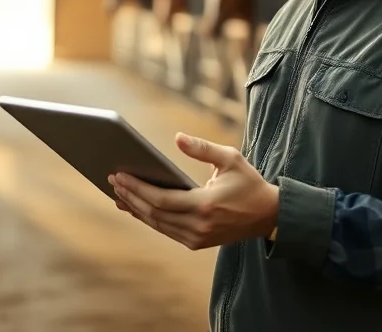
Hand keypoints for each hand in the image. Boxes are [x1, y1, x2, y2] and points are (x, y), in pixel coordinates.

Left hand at [109, 132, 278, 250]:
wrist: (268, 216)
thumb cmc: (249, 183)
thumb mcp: (230, 158)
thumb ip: (202, 148)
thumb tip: (177, 137)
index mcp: (205, 205)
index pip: (161, 199)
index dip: (137, 188)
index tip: (119, 175)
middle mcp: (198, 226)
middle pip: (154, 213)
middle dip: (130, 196)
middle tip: (113, 181)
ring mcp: (197, 238)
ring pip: (157, 224)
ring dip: (136, 209)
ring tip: (118, 194)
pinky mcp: (197, 243)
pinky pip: (166, 230)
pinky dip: (149, 218)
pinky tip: (137, 207)